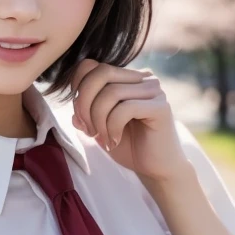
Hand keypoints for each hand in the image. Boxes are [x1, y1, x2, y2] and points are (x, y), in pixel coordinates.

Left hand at [70, 59, 191, 182]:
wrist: (156, 168)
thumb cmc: (129, 146)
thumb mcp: (99, 128)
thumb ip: (84, 116)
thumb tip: (73, 114)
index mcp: (126, 77)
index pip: (91, 66)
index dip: (77, 90)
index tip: (80, 118)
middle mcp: (142, 78)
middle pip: (100, 73)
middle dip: (84, 103)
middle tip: (88, 130)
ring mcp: (153, 90)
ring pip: (110, 93)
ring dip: (98, 120)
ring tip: (103, 139)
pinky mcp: (160, 107)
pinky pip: (125, 109)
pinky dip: (112, 128)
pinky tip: (114, 142)